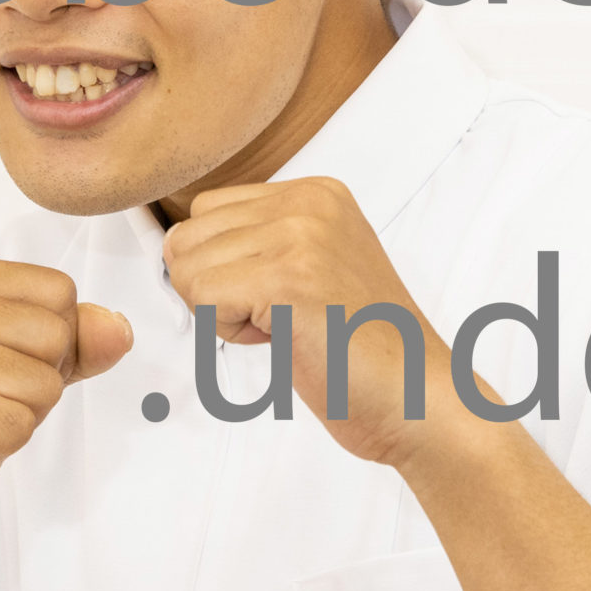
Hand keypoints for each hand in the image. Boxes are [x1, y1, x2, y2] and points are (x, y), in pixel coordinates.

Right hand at [0, 255, 131, 555]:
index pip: (59, 290)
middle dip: (39, 380)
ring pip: (46, 383)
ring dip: (22, 414)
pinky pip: (22, 425)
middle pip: (58, 334)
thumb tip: (119, 328)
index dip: (49, 341)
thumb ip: (72, 340)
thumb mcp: (12, 363)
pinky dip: (4, 443)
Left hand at [163, 177, 451, 468]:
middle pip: (189, 235)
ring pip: (187, 267)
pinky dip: (227, 332)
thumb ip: (257, 242)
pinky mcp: (288, 277)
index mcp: (316, 192)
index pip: (207, 211)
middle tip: (279, 317)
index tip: (278, 296)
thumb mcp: (311, 266)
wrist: (417, 398)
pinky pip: (202, 297)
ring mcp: (301, 235)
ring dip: (221, 312)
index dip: (224, 266)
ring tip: (285, 326)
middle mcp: (309, 202)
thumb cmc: (362, 350)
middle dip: (214, 287)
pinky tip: (281, 339)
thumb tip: (174, 246)